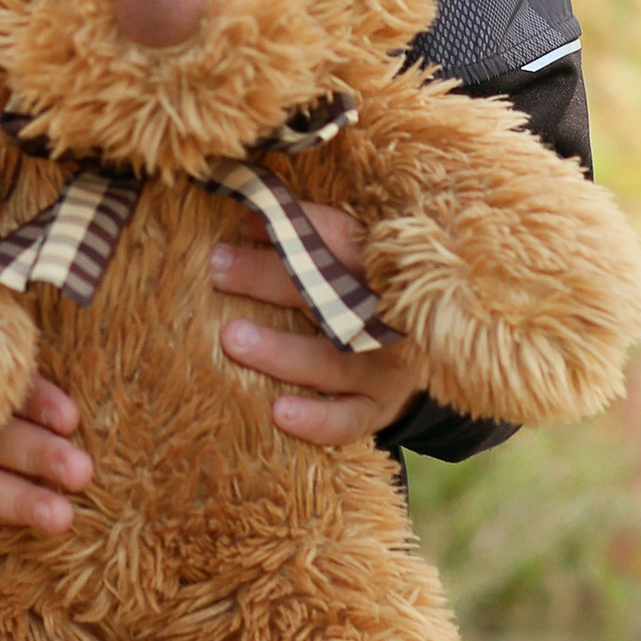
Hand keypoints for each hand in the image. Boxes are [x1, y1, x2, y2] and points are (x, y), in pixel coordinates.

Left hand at [212, 205, 425, 444]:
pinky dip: (316, 419)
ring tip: (233, 338)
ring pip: (333, 361)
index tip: (242, 223)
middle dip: (270, 278)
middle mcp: (387, 316)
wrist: (421, 357)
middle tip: (218, 268)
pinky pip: (347, 419)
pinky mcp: (377, 408)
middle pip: (330, 293)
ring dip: (281, 351)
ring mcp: (384, 366)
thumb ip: (302, 241)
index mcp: (381, 269)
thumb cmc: (360, 297)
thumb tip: (245, 220)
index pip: (342, 237)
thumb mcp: (343, 262)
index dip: (298, 227)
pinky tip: (279, 412)